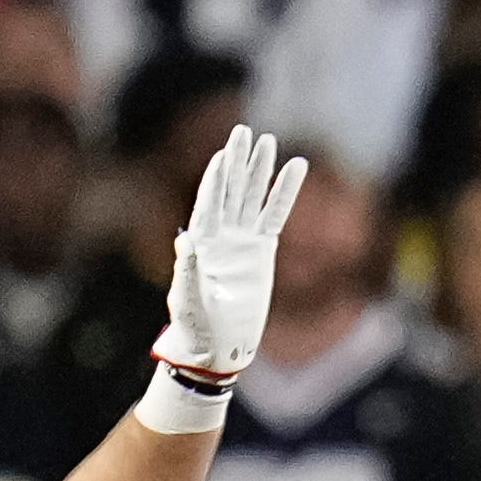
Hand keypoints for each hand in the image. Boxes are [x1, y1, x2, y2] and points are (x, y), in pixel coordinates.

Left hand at [144, 125, 309, 421]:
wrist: (217, 348)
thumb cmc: (195, 326)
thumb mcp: (187, 300)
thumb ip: (186, 272)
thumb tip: (184, 241)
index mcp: (202, 242)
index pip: (210, 202)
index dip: (217, 177)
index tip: (224, 153)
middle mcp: (221, 235)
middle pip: (232, 190)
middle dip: (238, 161)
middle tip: (245, 131)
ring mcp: (242, 242)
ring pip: (254, 198)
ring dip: (260, 171)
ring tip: (269, 142)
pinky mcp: (261, 253)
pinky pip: (276, 217)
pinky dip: (285, 195)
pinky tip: (295, 170)